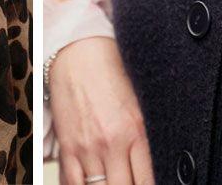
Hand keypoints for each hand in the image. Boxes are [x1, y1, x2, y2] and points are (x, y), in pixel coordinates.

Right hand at [50, 36, 154, 184]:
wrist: (78, 50)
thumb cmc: (109, 69)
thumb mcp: (139, 100)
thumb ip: (146, 134)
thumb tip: (154, 160)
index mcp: (136, 130)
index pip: (148, 180)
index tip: (151, 184)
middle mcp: (111, 143)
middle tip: (129, 181)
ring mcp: (87, 147)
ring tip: (112, 180)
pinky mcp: (67, 146)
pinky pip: (71, 183)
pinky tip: (89, 184)